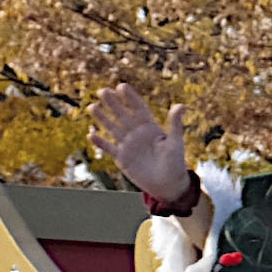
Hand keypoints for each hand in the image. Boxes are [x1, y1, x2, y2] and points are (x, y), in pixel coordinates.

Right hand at [88, 83, 194, 213]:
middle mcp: (137, 133)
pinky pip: (109, 148)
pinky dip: (100, 142)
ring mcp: (128, 145)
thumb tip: (180, 105)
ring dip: (102, 118)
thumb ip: (175, 124)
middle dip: (113, 103)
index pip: (138, 108)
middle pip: (122, 115)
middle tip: (102, 91)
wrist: (168, 185)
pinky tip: (91, 133)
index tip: (121, 86)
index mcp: (150, 127)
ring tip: (92, 106)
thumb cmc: (175, 163)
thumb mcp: (175, 142)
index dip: (130, 98)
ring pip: (113, 128)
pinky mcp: (122, 158)